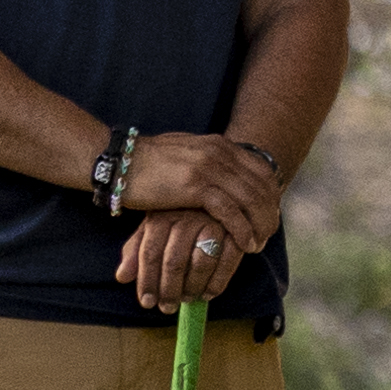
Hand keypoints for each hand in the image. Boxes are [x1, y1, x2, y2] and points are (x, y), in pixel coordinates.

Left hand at [117, 203, 240, 313]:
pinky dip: (217, 283)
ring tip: (187, 299)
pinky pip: (227, 262)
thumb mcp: (154, 225)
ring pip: (201, 263)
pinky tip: (208, 294)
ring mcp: (213, 222)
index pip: (150, 252)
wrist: (221, 191)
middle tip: (167, 308)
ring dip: (193, 288)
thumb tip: (122, 278)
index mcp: (162, 215)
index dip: (147, 281)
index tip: (147, 303)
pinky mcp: (237, 231)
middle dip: (169, 290)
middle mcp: (187, 217)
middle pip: (174, 261)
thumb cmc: (180, 213)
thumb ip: (137, 249)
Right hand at [146, 130, 290, 258]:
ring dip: (260, 225)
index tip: (270, 215)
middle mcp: (219, 152)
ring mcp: (208, 167)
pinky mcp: (195, 186)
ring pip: (251, 199)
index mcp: (220, 145)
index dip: (271, 195)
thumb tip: (225, 176)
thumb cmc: (148, 164)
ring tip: (259, 244)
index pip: (261, 170)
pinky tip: (245, 244)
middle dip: (269, 213)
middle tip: (268, 234)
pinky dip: (242, 229)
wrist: (119, 162)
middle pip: (261, 185)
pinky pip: (230, 211)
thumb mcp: (187, 156)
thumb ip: (209, 163)